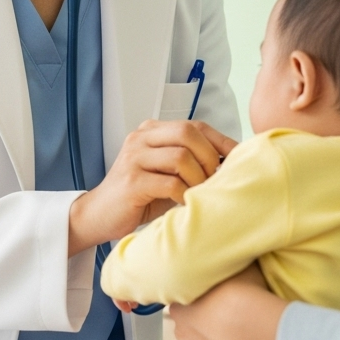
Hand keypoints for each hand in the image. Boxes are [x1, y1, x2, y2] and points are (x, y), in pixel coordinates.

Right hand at [69, 121, 236, 255]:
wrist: (100, 214)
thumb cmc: (140, 196)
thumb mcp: (167, 173)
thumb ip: (190, 163)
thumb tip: (231, 162)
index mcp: (151, 131)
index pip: (194, 125)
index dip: (221, 141)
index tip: (239, 159)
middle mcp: (140, 138)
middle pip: (187, 132)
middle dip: (209, 157)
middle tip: (214, 181)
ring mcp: (134, 157)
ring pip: (180, 156)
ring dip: (199, 179)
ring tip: (200, 195)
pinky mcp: (132, 181)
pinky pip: (170, 183)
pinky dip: (185, 196)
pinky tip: (185, 205)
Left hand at [168, 265, 286, 339]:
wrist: (247, 324)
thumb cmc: (241, 290)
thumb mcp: (238, 265)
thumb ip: (229, 264)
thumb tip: (232, 255)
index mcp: (182, 289)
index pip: (182, 289)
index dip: (196, 292)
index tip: (211, 294)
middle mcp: (177, 314)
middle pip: (182, 313)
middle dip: (195, 314)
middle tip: (217, 314)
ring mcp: (183, 338)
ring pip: (184, 336)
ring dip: (196, 335)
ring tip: (218, 335)